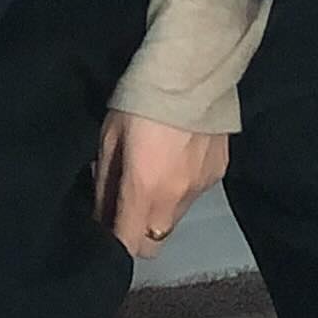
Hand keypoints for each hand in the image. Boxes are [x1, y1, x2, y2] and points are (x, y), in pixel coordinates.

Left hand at [93, 108, 229, 257]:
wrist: (193, 70)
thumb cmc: (140, 101)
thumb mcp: (110, 139)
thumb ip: (104, 184)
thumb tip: (99, 217)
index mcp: (144, 190)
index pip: (129, 246)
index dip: (114, 247)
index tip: (106, 233)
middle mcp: (175, 198)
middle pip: (154, 242)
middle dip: (137, 233)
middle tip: (126, 203)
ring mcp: (201, 188)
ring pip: (174, 220)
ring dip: (160, 210)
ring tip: (153, 173)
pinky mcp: (219, 173)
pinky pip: (194, 194)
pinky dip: (181, 187)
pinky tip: (177, 158)